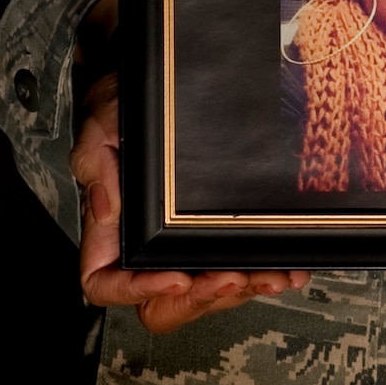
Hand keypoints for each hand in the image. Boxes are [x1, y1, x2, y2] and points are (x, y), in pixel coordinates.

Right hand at [72, 73, 308, 334]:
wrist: (161, 81)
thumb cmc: (124, 106)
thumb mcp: (101, 124)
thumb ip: (96, 163)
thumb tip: (107, 210)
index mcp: (111, 230)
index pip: (107, 283)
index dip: (138, 291)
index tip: (177, 278)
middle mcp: (145, 245)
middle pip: (164, 302)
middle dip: (203, 298)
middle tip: (234, 276)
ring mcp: (182, 243)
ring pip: (206, 291)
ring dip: (241, 290)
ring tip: (272, 275)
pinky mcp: (215, 232)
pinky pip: (235, 267)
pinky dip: (263, 274)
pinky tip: (289, 271)